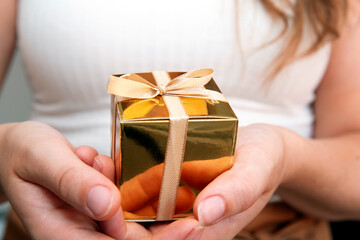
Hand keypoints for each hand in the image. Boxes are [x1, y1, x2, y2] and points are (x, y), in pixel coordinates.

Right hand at [0, 121, 200, 239]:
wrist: (18, 150)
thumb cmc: (23, 153)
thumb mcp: (42, 159)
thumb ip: (72, 182)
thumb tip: (107, 206)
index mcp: (63, 233)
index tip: (188, 227)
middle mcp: (82, 231)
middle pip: (132, 239)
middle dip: (165, 229)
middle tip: (197, 215)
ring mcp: (92, 218)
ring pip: (133, 220)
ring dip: (149, 201)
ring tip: (147, 180)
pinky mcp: (100, 204)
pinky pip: (126, 200)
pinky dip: (132, 184)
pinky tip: (111, 164)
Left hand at [97, 124, 286, 239]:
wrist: (264, 149)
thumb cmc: (263, 160)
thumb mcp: (256, 171)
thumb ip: (236, 192)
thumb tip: (206, 213)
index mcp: (205, 230)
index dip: (131, 234)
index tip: (106, 208)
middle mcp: (186, 224)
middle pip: (141, 229)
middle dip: (112, 209)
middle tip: (92, 172)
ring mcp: (177, 207)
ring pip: (135, 208)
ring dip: (112, 191)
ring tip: (94, 163)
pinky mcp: (172, 188)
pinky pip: (141, 189)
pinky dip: (123, 176)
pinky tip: (108, 158)